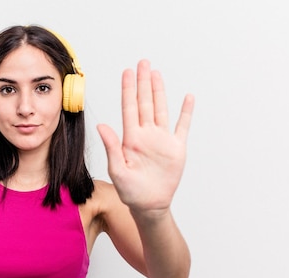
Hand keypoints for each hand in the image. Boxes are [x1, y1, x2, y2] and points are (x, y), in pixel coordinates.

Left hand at [97, 59, 193, 214]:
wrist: (149, 205)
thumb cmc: (130, 191)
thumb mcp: (117, 170)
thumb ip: (111, 147)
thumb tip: (101, 126)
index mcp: (131, 138)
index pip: (129, 108)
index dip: (128, 89)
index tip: (127, 72)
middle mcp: (146, 134)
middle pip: (145, 102)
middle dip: (143, 82)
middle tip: (142, 62)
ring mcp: (162, 139)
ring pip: (161, 109)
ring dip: (159, 91)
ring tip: (156, 73)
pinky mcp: (176, 148)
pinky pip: (182, 126)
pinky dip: (186, 112)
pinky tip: (187, 97)